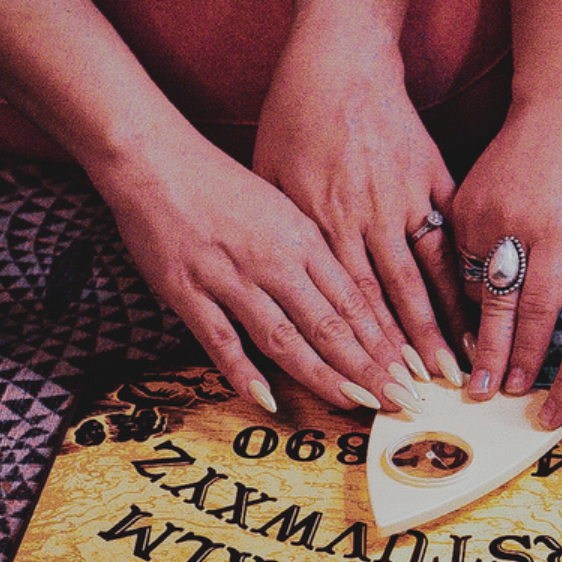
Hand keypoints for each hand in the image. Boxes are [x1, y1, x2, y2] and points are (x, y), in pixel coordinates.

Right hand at [89, 139, 404, 411]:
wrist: (154, 158)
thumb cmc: (219, 183)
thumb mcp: (280, 206)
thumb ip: (310, 250)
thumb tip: (344, 294)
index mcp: (300, 237)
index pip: (353, 299)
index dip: (383, 339)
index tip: (407, 370)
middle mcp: (273, 259)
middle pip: (329, 323)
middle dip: (368, 366)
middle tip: (399, 399)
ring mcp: (230, 277)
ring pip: (284, 336)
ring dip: (321, 374)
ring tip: (354, 403)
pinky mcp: (188, 291)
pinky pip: (221, 339)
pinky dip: (243, 372)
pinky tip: (266, 399)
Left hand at [254, 34, 465, 390]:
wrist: (340, 58)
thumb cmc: (294, 116)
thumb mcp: (268, 177)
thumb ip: (282, 235)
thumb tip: (282, 288)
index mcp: (321, 224)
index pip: (344, 303)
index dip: (362, 351)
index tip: (375, 389)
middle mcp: (365, 219)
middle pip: (389, 301)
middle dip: (407, 356)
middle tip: (424, 399)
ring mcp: (404, 199)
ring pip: (425, 276)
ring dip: (442, 327)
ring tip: (458, 368)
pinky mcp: (432, 178)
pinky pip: (451, 237)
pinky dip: (464, 276)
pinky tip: (478, 308)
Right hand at [451, 105, 561, 398]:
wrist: (557, 107)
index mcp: (557, 233)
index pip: (538, 308)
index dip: (526, 352)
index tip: (518, 386)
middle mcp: (513, 226)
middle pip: (496, 307)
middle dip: (487, 355)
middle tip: (478, 392)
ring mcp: (480, 213)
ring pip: (471, 285)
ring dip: (476, 322)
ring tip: (473, 358)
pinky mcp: (460, 202)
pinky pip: (458, 258)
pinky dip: (468, 284)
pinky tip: (476, 306)